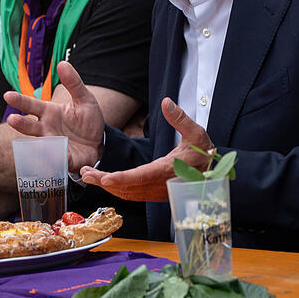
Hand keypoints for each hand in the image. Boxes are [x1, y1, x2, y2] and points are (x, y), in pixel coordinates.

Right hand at [4, 61, 104, 171]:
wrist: (100, 142)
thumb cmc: (87, 119)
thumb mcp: (84, 98)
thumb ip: (73, 83)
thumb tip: (62, 63)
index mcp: (49, 113)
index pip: (31, 106)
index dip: (19, 101)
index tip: (7, 95)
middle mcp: (47, 129)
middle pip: (30, 126)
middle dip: (21, 123)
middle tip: (12, 120)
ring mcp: (54, 145)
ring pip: (41, 145)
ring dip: (36, 145)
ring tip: (34, 143)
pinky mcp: (65, 159)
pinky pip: (59, 160)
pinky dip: (57, 160)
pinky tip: (57, 159)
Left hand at [80, 98, 213, 201]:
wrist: (213, 175)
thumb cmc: (205, 154)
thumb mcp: (196, 133)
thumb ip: (180, 118)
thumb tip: (166, 102)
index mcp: (168, 170)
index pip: (141, 176)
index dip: (122, 178)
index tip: (105, 177)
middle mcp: (160, 185)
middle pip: (128, 188)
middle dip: (105, 182)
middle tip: (85, 174)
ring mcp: (156, 192)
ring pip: (128, 193)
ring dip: (107, 187)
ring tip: (88, 177)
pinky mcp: (154, 194)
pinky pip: (132, 194)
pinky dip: (116, 189)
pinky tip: (104, 182)